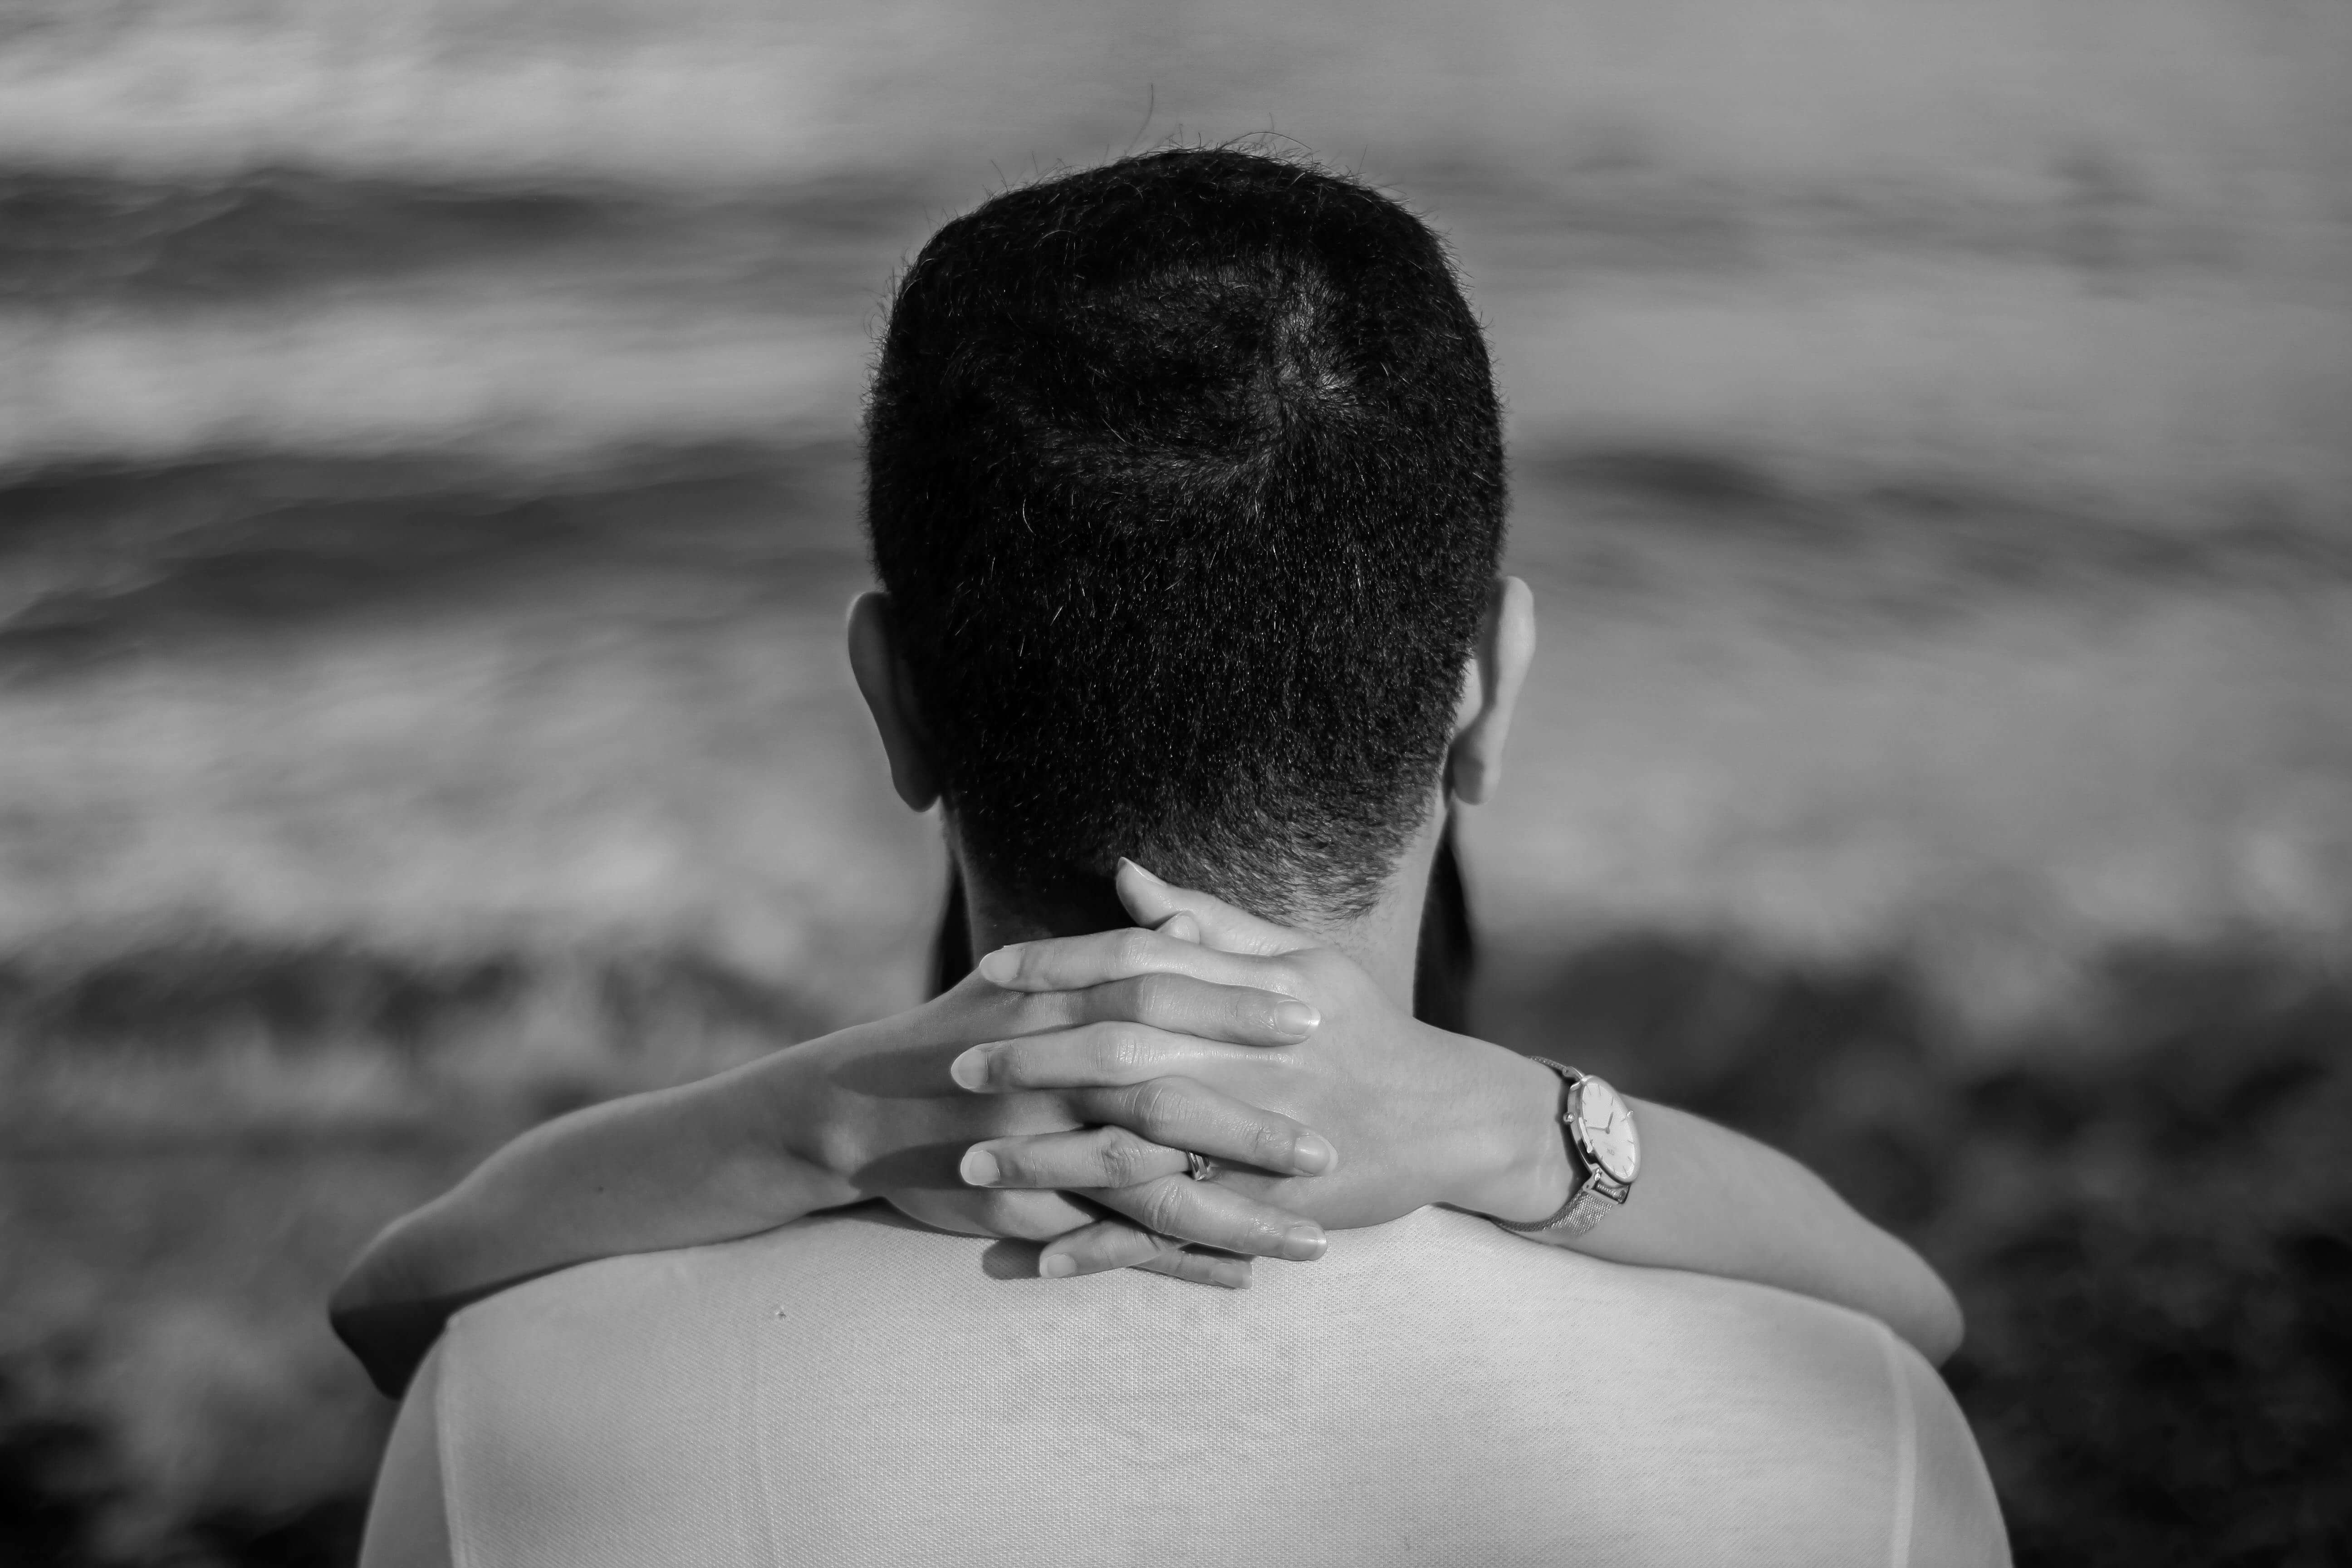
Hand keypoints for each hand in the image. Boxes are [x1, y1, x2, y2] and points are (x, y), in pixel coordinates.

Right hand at [774, 933, 1339, 1287]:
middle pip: (1167, 1103)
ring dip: (1237, 1221)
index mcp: (1059, 1009)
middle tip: (1333, 1149)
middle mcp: (1050, 1080)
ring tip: (1315, 1243)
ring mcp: (1034, 1152)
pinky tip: (1242, 1278)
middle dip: (1255, 1130)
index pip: (1162, 996)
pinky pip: (1111, 1247)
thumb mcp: (1029, 983)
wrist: (862, 1104)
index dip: (1238, 1008)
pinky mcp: (1019, 1211)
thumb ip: (1113, 952)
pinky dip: (1177, 1266)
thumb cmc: (963, 1034)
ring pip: (1150, 1195)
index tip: (1315, 1020)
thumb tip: (1186, 916)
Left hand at [948, 861, 1573, 1274]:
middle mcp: (1251, 1054)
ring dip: (1048, 1158)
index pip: (1141, 961)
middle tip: (955, 1070)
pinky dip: (1108, 1247)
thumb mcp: (1300, 958)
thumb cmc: (1364, 1028)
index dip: (1060, 962)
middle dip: (1031, 1059)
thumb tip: (1126, 875)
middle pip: (1123, 1048)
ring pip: (1138, 1144)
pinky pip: (1174, 1229)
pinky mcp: (1268, 1203)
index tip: (989, 970)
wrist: (1451, 1115)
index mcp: (1254, 987)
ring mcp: (1259, 1134)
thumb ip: (1208, 923)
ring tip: (972, 1168)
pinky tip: (1043, 1258)